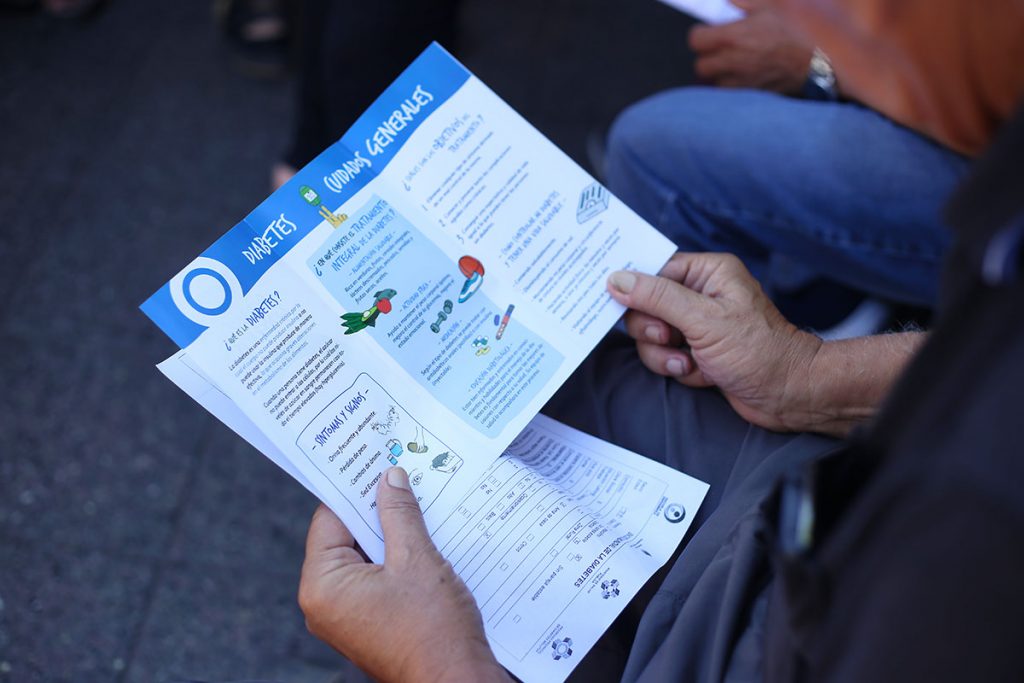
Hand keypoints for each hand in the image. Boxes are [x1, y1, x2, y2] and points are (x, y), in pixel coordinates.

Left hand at [298, 468, 508, 682]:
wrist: (456, 682)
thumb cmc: (433, 631)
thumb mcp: (417, 559)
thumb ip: (399, 515)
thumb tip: (389, 479)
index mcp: (323, 586)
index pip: (330, 519)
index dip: (355, 489)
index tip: (374, 463)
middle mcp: (325, 604)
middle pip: (346, 537)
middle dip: (377, 512)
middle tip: (401, 480)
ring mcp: (346, 617)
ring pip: (365, 557)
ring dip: (392, 535)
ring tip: (419, 511)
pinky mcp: (368, 624)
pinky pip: (376, 578)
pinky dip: (396, 560)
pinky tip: (423, 543)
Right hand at [607, 252, 821, 431]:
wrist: (789, 395)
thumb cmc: (760, 351)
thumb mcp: (704, 319)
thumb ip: (658, 297)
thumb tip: (617, 279)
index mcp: (708, 272)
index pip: (653, 271)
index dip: (636, 291)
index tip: (624, 308)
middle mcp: (701, 294)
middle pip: (645, 306)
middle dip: (653, 331)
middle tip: (672, 338)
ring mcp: (697, 325)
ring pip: (651, 336)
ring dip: (665, 355)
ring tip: (690, 362)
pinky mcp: (696, 351)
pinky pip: (665, 356)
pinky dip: (678, 369)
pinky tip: (702, 374)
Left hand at [689, 0, 812, 93]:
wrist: (822, 58)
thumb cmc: (798, 28)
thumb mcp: (771, 3)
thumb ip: (744, 1)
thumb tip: (729, 1)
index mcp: (732, 37)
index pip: (696, 40)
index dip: (701, 34)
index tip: (708, 31)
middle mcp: (732, 62)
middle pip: (701, 66)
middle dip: (707, 56)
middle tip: (719, 47)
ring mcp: (742, 81)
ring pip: (715, 82)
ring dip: (719, 72)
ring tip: (733, 62)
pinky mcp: (753, 94)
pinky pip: (733, 93)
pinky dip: (734, 84)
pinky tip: (746, 73)